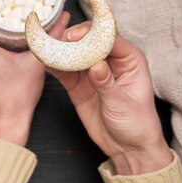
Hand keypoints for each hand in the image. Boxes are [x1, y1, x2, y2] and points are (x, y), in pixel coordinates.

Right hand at [47, 22, 172, 174]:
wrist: (127, 148)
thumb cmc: (136, 124)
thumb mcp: (122, 104)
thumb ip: (107, 83)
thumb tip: (95, 65)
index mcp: (129, 60)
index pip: (109, 39)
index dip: (92, 34)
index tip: (75, 37)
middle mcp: (110, 61)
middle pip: (88, 41)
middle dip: (73, 39)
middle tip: (59, 43)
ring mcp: (92, 72)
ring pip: (74, 53)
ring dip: (60, 50)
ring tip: (47, 49)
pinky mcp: (78, 83)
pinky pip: (64, 71)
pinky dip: (54, 66)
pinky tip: (44, 62)